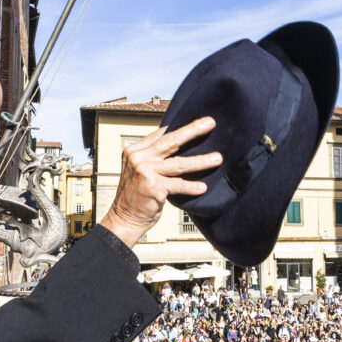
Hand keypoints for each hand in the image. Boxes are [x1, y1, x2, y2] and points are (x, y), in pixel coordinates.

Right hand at [100, 118, 220, 246]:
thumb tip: (178, 144)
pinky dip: (192, 186)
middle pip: (171, 141)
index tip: (198, 122)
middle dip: (193, 131)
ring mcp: (145, 172)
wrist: (124, 219)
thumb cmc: (135, 196)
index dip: (180, 126)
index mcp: (135, 150)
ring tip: (217, 158)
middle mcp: (139, 158)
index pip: (161, 134)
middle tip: (210, 123)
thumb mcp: (138, 170)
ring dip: (201, 161)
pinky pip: (178, 185)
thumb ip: (153, 157)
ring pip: (179, 164)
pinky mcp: (153, 187)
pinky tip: (203, 188)